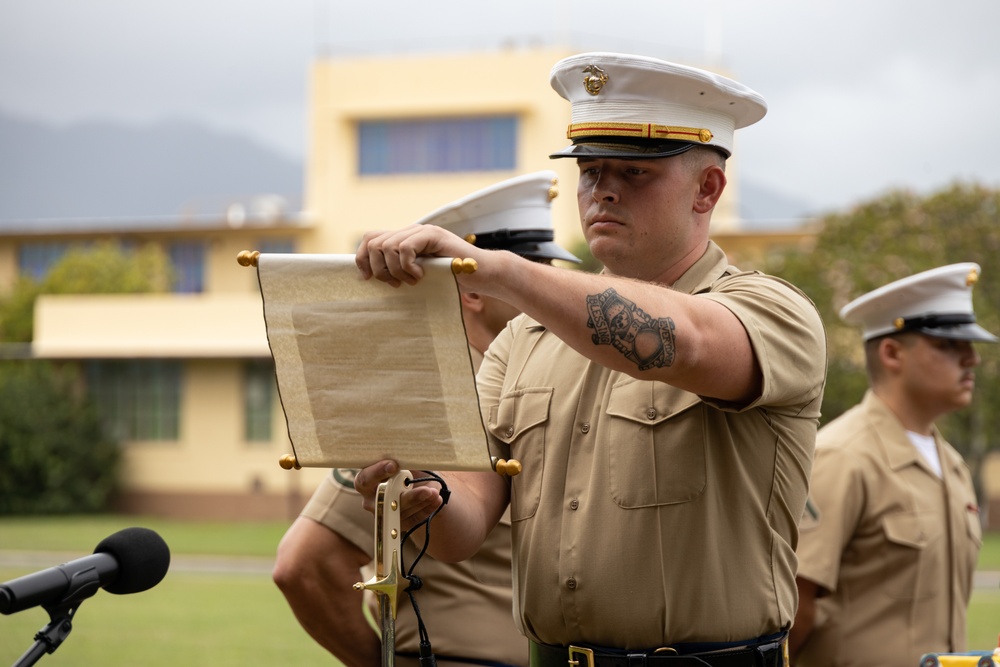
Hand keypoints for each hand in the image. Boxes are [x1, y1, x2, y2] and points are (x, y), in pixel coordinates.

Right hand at [353, 460, 445, 528]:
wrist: (419, 482)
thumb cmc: (405, 467)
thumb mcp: (401, 460)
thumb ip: (398, 458)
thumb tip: (404, 453)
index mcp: (366, 480)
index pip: (365, 479)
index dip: (377, 472)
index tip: (394, 465)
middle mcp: (371, 500)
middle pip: (385, 501)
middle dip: (408, 496)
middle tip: (426, 490)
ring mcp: (385, 513)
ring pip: (401, 511)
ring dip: (420, 501)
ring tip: (434, 492)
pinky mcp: (399, 523)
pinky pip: (412, 519)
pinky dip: (426, 509)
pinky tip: (435, 500)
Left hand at [355, 224, 475, 286]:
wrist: (482, 274)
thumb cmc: (453, 278)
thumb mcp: (419, 276)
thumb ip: (399, 271)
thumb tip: (371, 278)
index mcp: (405, 239)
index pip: (371, 238)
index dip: (362, 258)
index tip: (367, 278)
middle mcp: (411, 231)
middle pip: (374, 242)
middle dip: (378, 268)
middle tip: (395, 284)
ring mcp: (422, 231)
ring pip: (388, 246)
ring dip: (395, 269)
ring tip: (411, 281)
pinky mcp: (433, 235)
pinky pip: (405, 248)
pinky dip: (408, 266)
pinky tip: (421, 276)